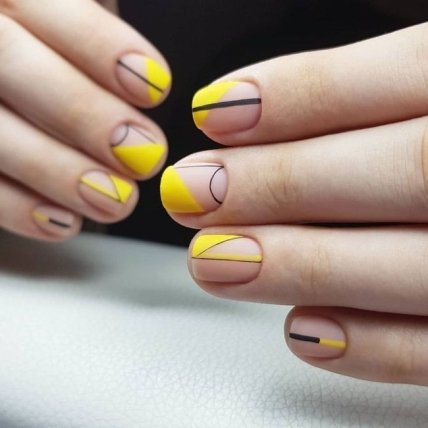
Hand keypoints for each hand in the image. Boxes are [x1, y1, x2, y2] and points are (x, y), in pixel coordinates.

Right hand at [0, 0, 170, 240]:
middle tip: (145, 154)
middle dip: (85, 114)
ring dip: (58, 171)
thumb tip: (144, 72)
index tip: (155, 86)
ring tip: (117, 200)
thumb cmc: (44, 61)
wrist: (6, 88)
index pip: (41, 4)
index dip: (99, 47)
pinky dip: (18, 208)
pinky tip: (64, 222)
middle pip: (10, 65)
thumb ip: (88, 36)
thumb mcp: (62, 28)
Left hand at [161, 22, 427, 385]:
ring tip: (212, 261)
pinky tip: (301, 331)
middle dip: (280, 183)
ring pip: (414, 266)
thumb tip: (268, 107)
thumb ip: (388, 93)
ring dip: (300, 265)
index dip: (301, 92)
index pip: (403, 76)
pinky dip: (375, 347)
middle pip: (400, 171)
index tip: (215, 110)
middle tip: (192, 192)